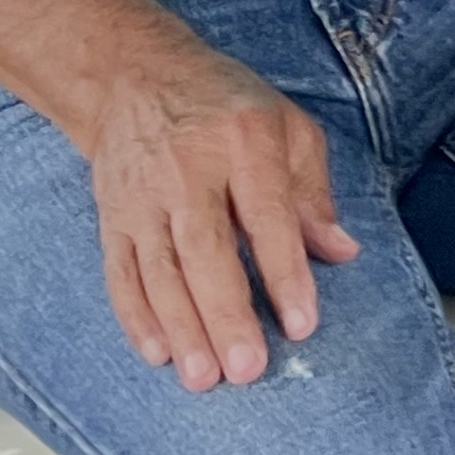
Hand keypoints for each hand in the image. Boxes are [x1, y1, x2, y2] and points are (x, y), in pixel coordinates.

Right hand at [76, 27, 359, 391]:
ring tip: (202, 376)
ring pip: (160, 272)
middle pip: (206, 252)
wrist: (136, 78)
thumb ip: (313, 191)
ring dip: (181, 329)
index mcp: (244, 143)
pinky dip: (136, 317)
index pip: (267, 217)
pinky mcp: (112, 218)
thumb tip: (341, 250)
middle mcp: (189, 172)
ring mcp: (143, 198)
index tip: (302, 324)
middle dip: (226, 315)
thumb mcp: (286, 126)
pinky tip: (157, 352)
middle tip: (246, 370)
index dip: (285, 273)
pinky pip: (122, 273)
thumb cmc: (225, 107)